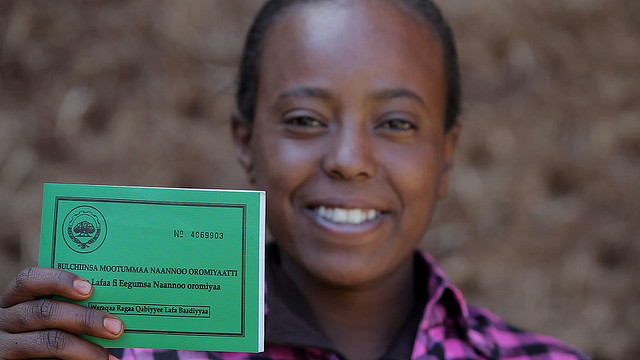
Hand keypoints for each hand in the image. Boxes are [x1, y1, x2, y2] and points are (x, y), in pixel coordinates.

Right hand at [0, 267, 122, 359]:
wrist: (32, 357)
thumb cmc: (48, 330)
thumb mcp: (53, 313)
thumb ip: (71, 306)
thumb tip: (111, 310)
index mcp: (16, 298)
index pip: (29, 279)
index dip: (59, 280)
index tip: (89, 289)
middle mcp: (4, 318)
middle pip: (43, 312)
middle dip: (85, 319)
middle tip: (116, 328)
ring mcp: (5, 344)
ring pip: (47, 341)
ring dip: (84, 348)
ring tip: (107, 356)